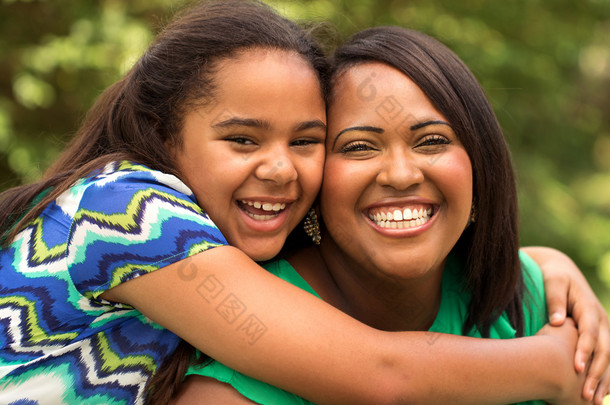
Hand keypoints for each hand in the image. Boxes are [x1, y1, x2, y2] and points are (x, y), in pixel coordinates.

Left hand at [523, 246, 609, 402]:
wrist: (563, 272)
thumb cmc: (554, 277)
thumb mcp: (553, 282)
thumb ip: (555, 300)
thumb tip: (557, 322)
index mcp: (589, 308)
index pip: (589, 333)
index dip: (584, 351)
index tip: (576, 368)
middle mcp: (601, 321)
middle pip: (603, 351)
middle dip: (596, 373)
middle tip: (585, 394)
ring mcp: (603, 330)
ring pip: (609, 359)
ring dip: (603, 380)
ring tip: (593, 400)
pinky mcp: (600, 337)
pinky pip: (607, 359)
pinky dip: (605, 377)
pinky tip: (600, 393)